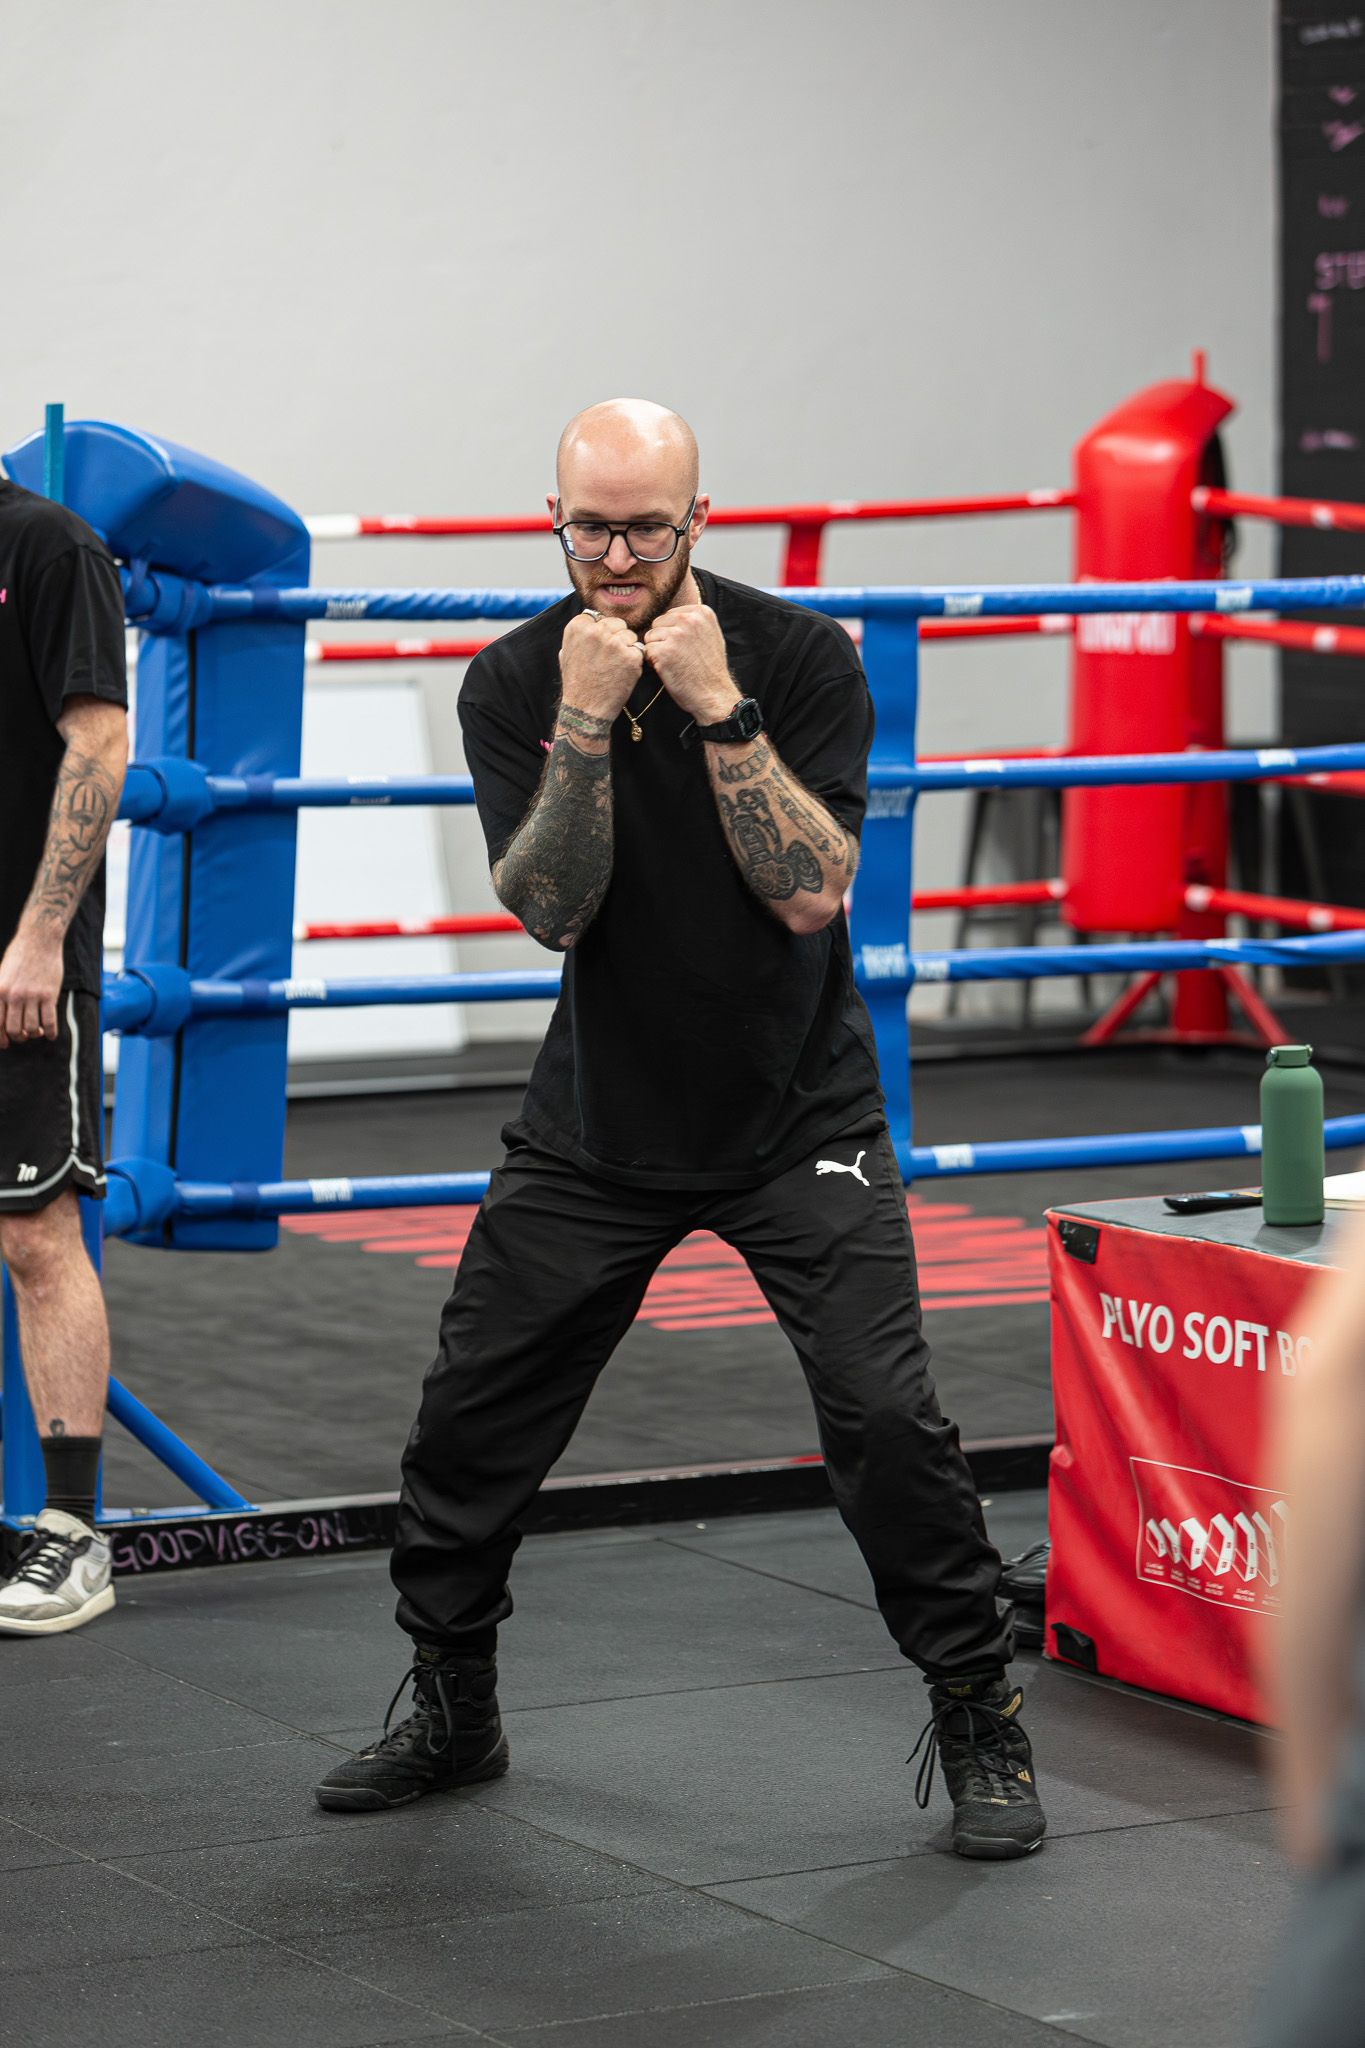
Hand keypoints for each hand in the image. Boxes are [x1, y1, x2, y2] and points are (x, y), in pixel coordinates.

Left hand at [0, 927, 64, 1047]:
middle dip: (19, 1038)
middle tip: (24, 1036)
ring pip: (32, 1029)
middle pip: (14, 1030)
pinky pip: (50, 1022)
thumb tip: (2, 1018)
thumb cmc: (19, 957)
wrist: (39, 940)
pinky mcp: (49, 995)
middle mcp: (13, 995)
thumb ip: (0, 995)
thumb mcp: (1, 975)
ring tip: (38, 1031)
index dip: (1, 1038)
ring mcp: (32, 996)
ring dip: (35, 1035)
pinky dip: (50, 1033)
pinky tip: (50, 1034)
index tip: (6, 1043)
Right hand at [559, 613, 644, 725]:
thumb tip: (591, 620)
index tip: (598, 648)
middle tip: (609, 660)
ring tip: (614, 668)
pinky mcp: (631, 656)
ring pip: (630, 636)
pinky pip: (639, 650)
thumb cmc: (577, 682)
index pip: (599, 618)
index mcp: (578, 626)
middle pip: (618, 623)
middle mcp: (596, 630)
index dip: (602, 632)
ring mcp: (615, 643)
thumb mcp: (567, 652)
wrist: (586, 708)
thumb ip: (580, 634)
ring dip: (627, 649)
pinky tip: (623, 673)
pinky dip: (634, 661)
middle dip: (617, 638)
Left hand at [642, 604, 737, 723]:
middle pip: (658, 623)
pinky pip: (646, 650)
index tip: (685, 647)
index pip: (671, 615)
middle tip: (678, 656)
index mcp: (701, 612)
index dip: (673, 632)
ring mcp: (675, 635)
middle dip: (663, 639)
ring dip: (657, 650)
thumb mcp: (711, 635)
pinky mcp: (663, 650)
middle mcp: (689, 620)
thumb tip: (675, 616)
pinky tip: (668, 669)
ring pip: (650, 636)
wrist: (713, 693)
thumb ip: (695, 622)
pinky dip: (652, 661)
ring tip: (674, 662)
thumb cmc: (710, 669)